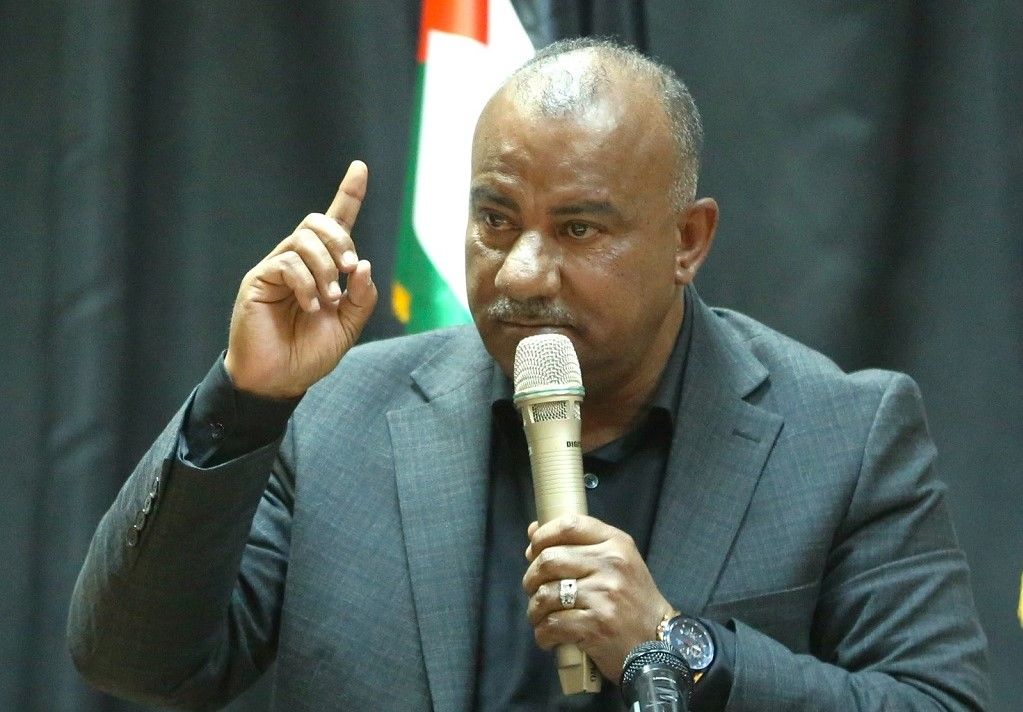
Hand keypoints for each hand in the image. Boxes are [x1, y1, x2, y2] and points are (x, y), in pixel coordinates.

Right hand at [224, 160, 377, 397]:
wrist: (279, 380)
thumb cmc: (310, 353)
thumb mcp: (348, 326)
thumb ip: (362, 296)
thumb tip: (361, 264)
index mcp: (322, 269)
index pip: (335, 222)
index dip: (348, 194)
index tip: (360, 168)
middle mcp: (297, 262)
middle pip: (316, 222)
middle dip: (339, 239)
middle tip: (348, 269)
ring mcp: (276, 269)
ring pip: (303, 239)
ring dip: (325, 268)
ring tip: (329, 300)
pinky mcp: (258, 281)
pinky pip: (287, 263)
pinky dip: (306, 284)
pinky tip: (310, 307)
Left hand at [522, 515, 672, 680]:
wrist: (659, 645)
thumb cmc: (633, 601)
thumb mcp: (618, 563)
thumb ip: (580, 545)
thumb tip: (533, 530)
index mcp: (616, 544)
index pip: (569, 525)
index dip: (542, 536)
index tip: (533, 550)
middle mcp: (611, 564)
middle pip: (549, 559)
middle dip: (531, 577)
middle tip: (533, 589)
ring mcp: (604, 595)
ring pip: (545, 594)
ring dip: (534, 609)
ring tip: (540, 616)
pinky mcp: (596, 625)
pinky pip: (552, 624)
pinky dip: (543, 633)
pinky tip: (548, 636)